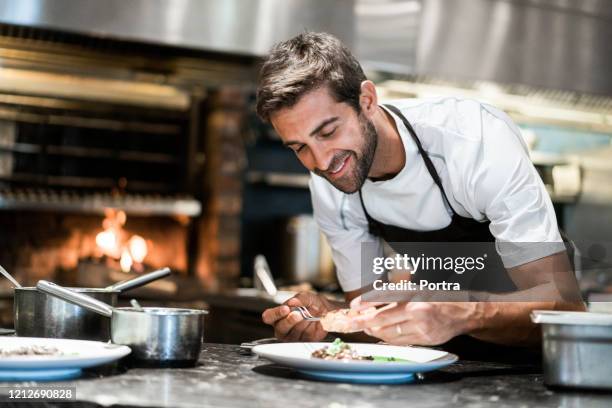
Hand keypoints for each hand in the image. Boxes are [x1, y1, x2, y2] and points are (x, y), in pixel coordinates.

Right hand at [262, 291, 334, 341]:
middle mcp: (282, 328)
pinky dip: (313, 326)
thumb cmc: (311, 304)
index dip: (275, 314)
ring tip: (314, 311)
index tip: (285, 309)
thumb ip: (299, 299)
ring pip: (296, 331)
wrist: (326, 311)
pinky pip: (307, 336)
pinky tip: (316, 320)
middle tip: (300, 314)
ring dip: (306, 319)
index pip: (268, 317)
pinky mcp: (304, 342)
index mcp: (277, 316)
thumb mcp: (305, 296)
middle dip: (291, 320)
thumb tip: (292, 302)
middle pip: (281, 328)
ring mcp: (292, 337)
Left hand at [349, 298, 479, 345]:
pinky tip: (381, 335)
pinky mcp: (425, 338)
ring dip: (374, 331)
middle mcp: (416, 309)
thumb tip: (373, 304)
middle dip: (364, 321)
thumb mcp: (418, 289)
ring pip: (389, 332)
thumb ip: (397, 295)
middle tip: (352, 322)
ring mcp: (421, 326)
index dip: (365, 302)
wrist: (465, 312)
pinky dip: (387, 338)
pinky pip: (400, 341)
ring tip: (367, 327)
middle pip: (382, 318)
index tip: (353, 307)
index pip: (383, 296)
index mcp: (414, 292)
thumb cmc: (440, 297)